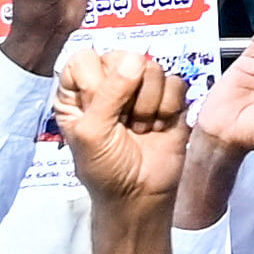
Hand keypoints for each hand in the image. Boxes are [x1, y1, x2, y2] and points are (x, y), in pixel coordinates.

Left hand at [47, 44, 193, 208]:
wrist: (140, 196)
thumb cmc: (105, 170)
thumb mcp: (92, 133)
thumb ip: (108, 94)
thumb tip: (135, 60)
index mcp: (78, 90)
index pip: (86, 57)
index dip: (97, 77)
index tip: (99, 103)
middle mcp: (109, 84)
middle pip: (124, 58)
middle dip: (128, 94)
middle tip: (123, 122)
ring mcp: (140, 90)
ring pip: (153, 69)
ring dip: (148, 105)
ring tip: (140, 128)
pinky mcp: (169, 99)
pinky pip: (175, 83)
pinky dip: (168, 108)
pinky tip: (158, 127)